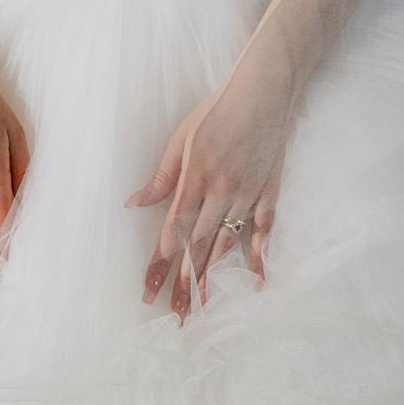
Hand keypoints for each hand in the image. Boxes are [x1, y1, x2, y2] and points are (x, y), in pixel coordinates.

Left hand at [127, 72, 290, 320]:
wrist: (265, 92)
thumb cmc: (218, 110)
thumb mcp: (182, 137)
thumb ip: (162, 176)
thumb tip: (134, 203)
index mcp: (197, 176)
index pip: (176, 228)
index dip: (162, 260)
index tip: (150, 287)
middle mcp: (223, 190)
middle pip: (200, 244)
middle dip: (186, 281)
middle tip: (176, 313)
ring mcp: (249, 193)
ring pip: (228, 243)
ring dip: (215, 277)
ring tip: (204, 306)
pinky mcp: (269, 192)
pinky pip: (264, 230)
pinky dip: (259, 257)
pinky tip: (253, 282)